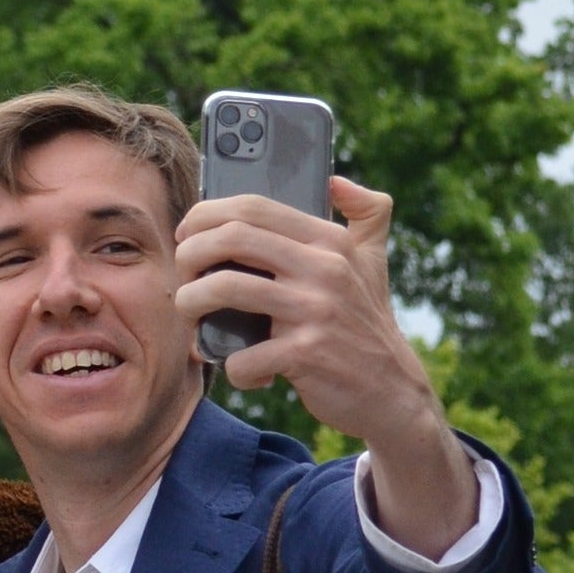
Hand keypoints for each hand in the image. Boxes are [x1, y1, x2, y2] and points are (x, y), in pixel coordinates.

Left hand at [173, 178, 475, 555]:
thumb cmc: (365, 324)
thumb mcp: (373, 263)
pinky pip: (242, 356)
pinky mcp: (307, 355)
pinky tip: (244, 371)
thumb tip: (338, 181)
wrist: (392, 391)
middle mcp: (325, 269)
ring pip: (225, 288)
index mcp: (330, 242)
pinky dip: (231, 368)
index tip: (187, 234)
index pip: (254, 207)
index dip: (206, 215)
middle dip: (189, 253)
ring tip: (189, 314)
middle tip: (181, 274)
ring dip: (190, 303)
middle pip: (232, 238)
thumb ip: (366, 214)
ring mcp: (316, 311)